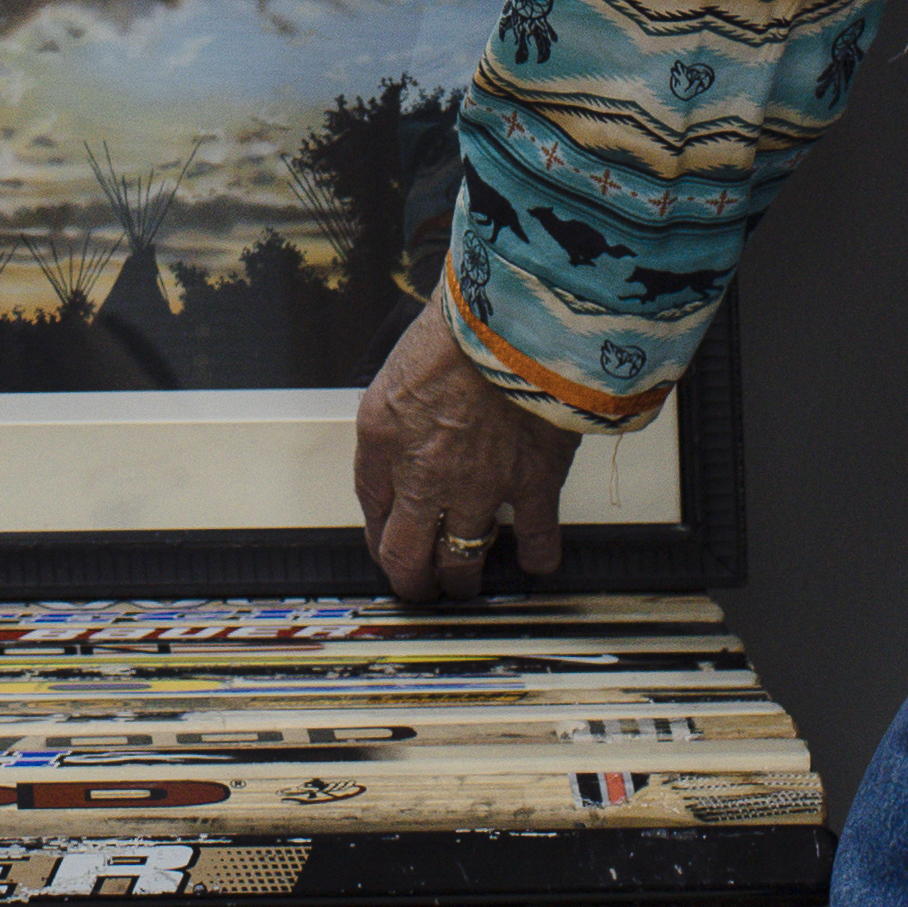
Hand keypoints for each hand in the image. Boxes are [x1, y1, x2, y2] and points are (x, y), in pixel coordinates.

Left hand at [355, 293, 578, 606]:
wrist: (511, 319)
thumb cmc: (455, 331)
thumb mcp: (393, 376)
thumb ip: (391, 427)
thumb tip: (396, 462)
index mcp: (384, 442)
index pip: (371, 512)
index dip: (380, 537)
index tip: (388, 544)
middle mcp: (425, 477)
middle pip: (407, 557)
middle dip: (411, 582)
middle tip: (420, 588)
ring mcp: (479, 488)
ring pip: (462, 563)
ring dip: (461, 579)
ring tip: (466, 582)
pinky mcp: (532, 483)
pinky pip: (535, 540)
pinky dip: (535, 557)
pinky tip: (534, 561)